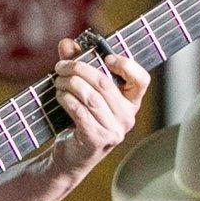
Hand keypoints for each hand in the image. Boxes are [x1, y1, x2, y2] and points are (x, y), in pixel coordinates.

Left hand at [42, 46, 149, 177]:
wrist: (69, 157)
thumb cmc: (78, 120)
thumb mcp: (81, 91)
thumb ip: (77, 66)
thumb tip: (66, 43)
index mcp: (130, 102)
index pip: (141, 80)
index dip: (126, 65)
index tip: (105, 58)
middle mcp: (127, 117)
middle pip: (105, 83)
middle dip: (79, 69)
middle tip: (61, 66)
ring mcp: (114, 130)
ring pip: (91, 96)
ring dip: (69, 83)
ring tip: (57, 80)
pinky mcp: (97, 139)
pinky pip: (80, 111)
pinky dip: (66, 99)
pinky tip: (59, 95)